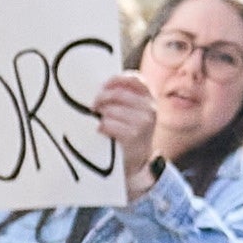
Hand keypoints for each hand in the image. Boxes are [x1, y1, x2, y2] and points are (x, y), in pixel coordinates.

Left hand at [92, 69, 161, 199]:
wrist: (137, 162)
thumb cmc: (129, 133)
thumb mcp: (133, 113)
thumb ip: (123, 98)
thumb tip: (100, 86)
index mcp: (149, 99)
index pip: (135, 79)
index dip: (116, 80)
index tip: (103, 86)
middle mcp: (150, 109)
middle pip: (118, 94)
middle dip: (101, 98)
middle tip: (93, 106)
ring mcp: (143, 123)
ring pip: (112, 109)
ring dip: (101, 115)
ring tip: (99, 121)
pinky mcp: (133, 136)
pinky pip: (109, 124)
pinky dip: (101, 127)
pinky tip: (101, 131)